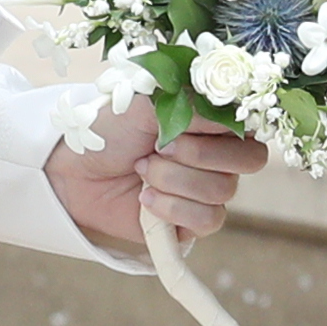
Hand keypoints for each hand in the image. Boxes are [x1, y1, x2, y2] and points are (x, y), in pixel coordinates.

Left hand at [45, 104, 268, 248]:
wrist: (76, 170)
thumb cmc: (111, 128)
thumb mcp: (148, 103)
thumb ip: (191, 103)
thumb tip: (224, 110)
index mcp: (215, 119)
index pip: (250, 123)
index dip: (221, 127)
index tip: (183, 123)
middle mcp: (219, 154)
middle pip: (250, 160)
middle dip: (196, 155)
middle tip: (158, 148)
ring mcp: (208, 189)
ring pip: (223, 191)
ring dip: (174, 180)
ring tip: (142, 171)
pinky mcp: (193, 222)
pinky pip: (208, 220)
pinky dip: (172, 208)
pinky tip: (145, 199)